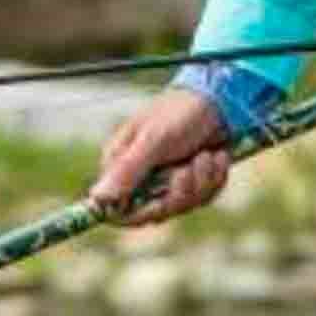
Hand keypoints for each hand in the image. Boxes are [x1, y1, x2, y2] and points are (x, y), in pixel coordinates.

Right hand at [92, 89, 233, 224]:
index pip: (115, 207)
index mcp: (121, 165)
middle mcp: (142, 177)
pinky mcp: (192, 182)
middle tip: (188, 167)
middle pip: (156, 211)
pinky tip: (216, 155)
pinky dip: (214, 178)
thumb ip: (127, 170)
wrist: (219, 101)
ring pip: (183, 205)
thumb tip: (96, 198)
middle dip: (179, 191)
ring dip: (201, 181)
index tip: (159, 205)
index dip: (135, 213)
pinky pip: (203, 197)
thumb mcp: (153, 141)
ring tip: (205, 154)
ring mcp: (168, 181)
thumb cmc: (179, 113)